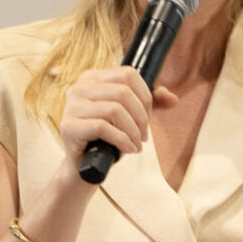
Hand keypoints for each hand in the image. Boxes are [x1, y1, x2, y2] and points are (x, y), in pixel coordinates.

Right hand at [59, 66, 176, 166]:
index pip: (128, 74)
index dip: (145, 96)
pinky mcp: (68, 126)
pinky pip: (102, 127)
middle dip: (141, 117)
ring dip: (133, 131)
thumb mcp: (131, 116)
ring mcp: (71, 106)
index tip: (148, 117)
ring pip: (114, 109)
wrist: (85, 167)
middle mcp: (79, 87)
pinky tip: (128, 149)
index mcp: (93, 78)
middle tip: (144, 136)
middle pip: (123, 92)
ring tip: (136, 145)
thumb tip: (174, 99)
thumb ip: (151, 104)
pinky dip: (122, 140)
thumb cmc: (108, 138)